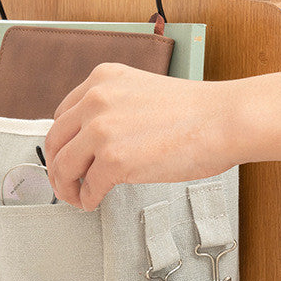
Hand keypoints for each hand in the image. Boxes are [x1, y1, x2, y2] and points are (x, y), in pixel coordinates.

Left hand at [44, 64, 236, 210]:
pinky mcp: (113, 160)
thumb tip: (96, 141)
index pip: (63, 114)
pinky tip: (95, 202)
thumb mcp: (143, 92)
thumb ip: (116, 108)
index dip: (62, 141)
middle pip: (55, 140)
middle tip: (65, 182)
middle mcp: (96, 100)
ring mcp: (102, 129)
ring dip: (67, 187)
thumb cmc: (197, 112)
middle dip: (57, 166)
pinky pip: (88, 187)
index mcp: (103, 79)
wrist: (224, 120)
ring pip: (63, 166)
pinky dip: (88, 199)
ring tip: (77, 197)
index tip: (67, 155)